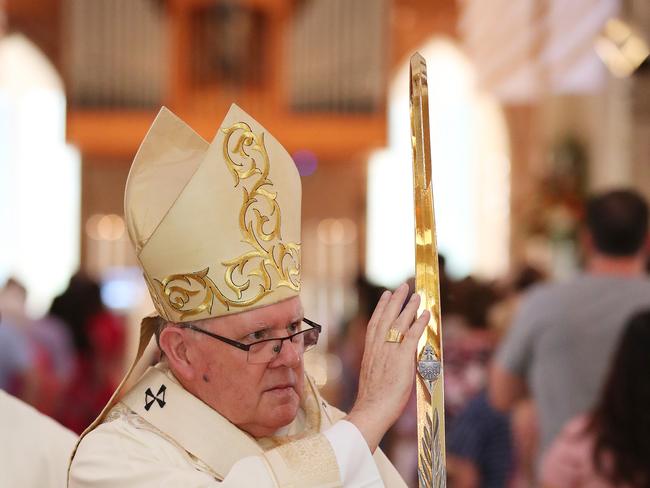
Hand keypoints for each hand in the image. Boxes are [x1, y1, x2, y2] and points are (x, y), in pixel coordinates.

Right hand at [346, 283, 429, 451]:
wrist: (372, 408)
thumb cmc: (373, 398)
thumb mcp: (372, 373)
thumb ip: (380, 361)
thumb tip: (389, 359)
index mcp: (369, 349)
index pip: (375, 321)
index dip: (382, 306)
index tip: (386, 294)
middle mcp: (378, 346)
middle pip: (388, 316)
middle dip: (396, 299)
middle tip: (403, 286)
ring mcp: (390, 350)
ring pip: (400, 322)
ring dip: (410, 306)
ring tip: (417, 295)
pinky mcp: (402, 358)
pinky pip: (413, 335)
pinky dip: (419, 323)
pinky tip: (425, 314)